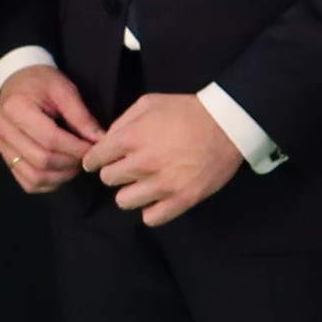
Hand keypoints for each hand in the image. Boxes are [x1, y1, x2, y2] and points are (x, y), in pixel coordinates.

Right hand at [0, 64, 103, 193]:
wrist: (16, 81)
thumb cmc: (41, 82)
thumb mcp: (64, 90)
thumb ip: (81, 116)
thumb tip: (100, 140)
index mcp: (17, 108)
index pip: (49, 138)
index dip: (75, 148)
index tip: (94, 149)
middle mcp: (3, 130)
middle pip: (41, 160)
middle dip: (70, 164)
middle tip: (86, 158)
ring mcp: (1, 146)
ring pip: (33, 176)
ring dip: (60, 177)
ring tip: (75, 166)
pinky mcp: (5, 158)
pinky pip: (27, 182)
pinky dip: (47, 184)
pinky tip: (61, 174)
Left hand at [82, 91, 245, 225]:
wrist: (227, 124)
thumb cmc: (186, 111)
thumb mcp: (148, 103)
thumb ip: (122, 123)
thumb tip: (105, 142)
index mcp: (132, 137)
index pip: (95, 158)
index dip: (93, 160)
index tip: (98, 162)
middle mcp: (143, 163)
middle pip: (108, 179)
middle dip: (114, 172)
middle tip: (127, 168)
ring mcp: (163, 184)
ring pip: (123, 201)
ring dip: (130, 192)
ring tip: (142, 184)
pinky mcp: (182, 199)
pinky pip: (151, 218)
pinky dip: (151, 210)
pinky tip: (156, 199)